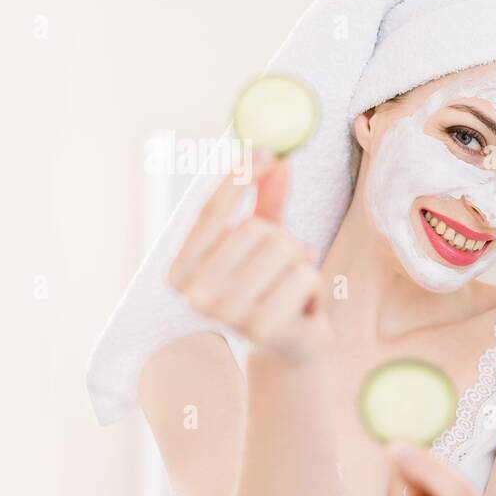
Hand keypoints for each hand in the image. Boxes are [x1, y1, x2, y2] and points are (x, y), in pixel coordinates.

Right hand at [168, 152, 328, 362]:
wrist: (291, 345)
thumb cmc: (271, 285)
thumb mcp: (266, 238)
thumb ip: (265, 199)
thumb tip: (275, 157)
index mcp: (180, 270)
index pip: (209, 212)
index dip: (238, 179)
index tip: (265, 151)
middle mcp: (194, 293)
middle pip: (256, 229)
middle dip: (284, 239)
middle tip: (286, 262)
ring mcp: (225, 313)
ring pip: (284, 250)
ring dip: (301, 262)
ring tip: (291, 284)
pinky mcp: (261, 328)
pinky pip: (305, 276)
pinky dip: (314, 284)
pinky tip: (303, 304)